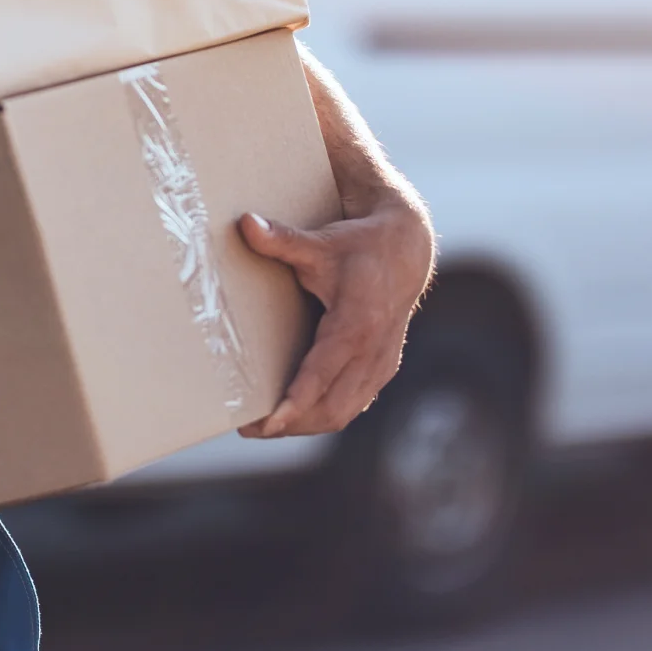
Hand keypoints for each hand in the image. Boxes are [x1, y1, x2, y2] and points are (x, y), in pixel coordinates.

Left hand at [234, 200, 434, 437]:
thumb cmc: (358, 246)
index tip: (266, 423)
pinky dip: (324, 414)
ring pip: (342, 412)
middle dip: (291, 424)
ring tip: (264, 426)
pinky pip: (353, 404)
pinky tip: (296, 415)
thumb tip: (245, 223)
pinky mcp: (382, 369)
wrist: (406, 250)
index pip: (321, 377)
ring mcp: (381, 365)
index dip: (294, 405)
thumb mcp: (320, 242)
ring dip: (305, 425)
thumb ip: (282, 239)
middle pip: (330, 407)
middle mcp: (373, 353)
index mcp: (356, 326)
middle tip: (248, 427)